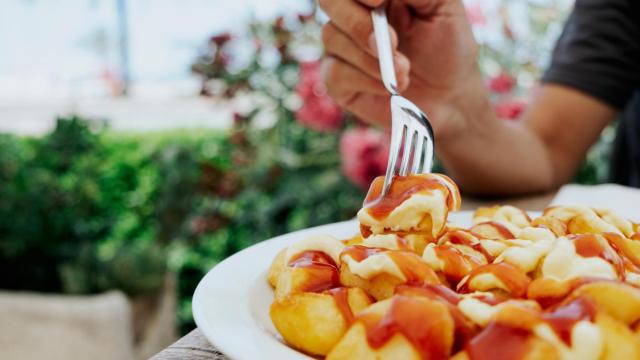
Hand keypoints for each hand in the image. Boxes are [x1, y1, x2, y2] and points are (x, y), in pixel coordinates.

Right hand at [319, 0, 482, 139]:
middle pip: (329, 2)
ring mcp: (341, 46)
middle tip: (392, 43)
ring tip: (404, 72)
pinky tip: (388, 88)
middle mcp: (353, 14)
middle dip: (358, 24)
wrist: (449, 94)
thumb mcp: (443, 8)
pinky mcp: (336, 78)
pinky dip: (366, 81)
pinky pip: (334, 72)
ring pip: (332, 37)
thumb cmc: (447, 46)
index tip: (380, 2)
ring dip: (371, 59)